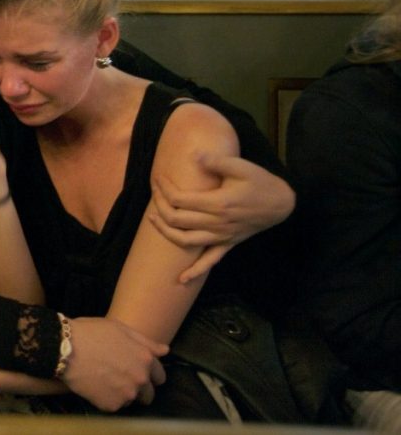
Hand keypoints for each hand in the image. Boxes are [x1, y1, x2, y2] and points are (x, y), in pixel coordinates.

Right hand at [63, 317, 167, 411]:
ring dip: (124, 394)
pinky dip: (107, 398)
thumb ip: (145, 342)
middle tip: (120, 377)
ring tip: (107, 381)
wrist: (65, 349)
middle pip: (149, 394)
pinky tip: (97, 386)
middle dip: (139, 387)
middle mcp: (140, 379)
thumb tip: (165, 351)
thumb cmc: (91, 333)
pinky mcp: (111, 405)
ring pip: (131, 401)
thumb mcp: (120, 329)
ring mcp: (127, 394)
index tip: (136, 370)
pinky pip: (114, 405)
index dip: (149, 373)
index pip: (160, 376)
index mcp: (145, 359)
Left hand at [150, 152, 294, 282]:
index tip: (158, 178)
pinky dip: (194, 272)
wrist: (281, 204)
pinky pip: (209, 262)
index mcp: (217, 203)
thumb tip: (194, 154)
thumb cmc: (260, 182)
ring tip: (153, 219)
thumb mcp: (241, 166)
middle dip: (159, 205)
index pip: (179, 199)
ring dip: (165, 232)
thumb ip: (216, 161)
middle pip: (176, 219)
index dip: (164, 189)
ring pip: (185, 241)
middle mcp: (216, 223)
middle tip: (153, 192)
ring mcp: (221, 237)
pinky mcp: (228, 244)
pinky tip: (181, 280)